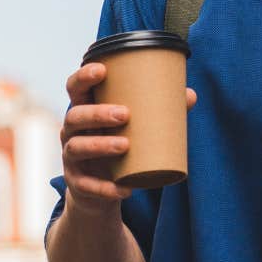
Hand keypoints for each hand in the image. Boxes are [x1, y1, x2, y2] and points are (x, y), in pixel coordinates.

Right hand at [59, 61, 196, 212]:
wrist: (102, 191)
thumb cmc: (120, 148)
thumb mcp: (134, 129)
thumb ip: (159, 111)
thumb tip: (190, 95)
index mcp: (84, 111)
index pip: (74, 88)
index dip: (83, 77)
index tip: (102, 70)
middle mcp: (72, 132)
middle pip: (75, 116)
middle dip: (97, 113)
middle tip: (125, 114)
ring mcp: (71, 158)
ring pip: (77, 148)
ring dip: (99, 145)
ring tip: (125, 145)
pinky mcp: (77, 183)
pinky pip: (86, 185)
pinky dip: (104, 188)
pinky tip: (123, 189)